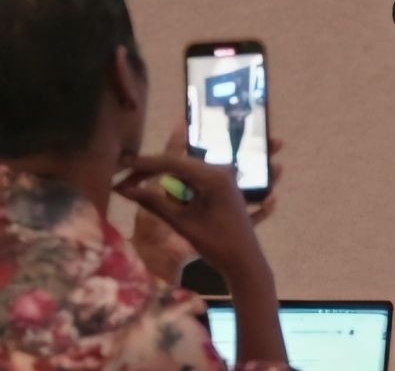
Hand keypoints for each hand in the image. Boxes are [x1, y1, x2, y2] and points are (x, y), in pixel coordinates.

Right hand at [129, 127, 284, 283]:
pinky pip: (192, 179)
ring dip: (160, 178)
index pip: (173, 163)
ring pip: (183, 171)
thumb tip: (125, 189)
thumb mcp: (182, 224)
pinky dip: (174, 185)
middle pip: (177, 164)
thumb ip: (155, 203)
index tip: (120, 166)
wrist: (245, 260)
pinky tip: (154, 190)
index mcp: (214, 176)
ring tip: (132, 185)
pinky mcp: (221, 185)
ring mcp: (222, 176)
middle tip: (121, 183)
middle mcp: (220, 170)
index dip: (144, 164)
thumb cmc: (216, 245)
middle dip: (149, 171)